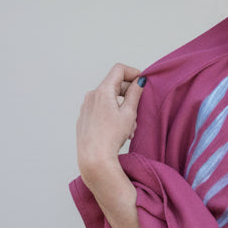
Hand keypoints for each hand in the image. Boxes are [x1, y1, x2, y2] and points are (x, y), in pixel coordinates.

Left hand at [76, 63, 143, 187]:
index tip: (142, 81)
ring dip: (122, 108)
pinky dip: (112, 115)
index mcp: (103, 91)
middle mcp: (91, 96)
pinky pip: (101, 110)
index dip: (133, 72)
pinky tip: (119, 131)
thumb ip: (135, 94)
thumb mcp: (129, 113)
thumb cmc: (110, 137)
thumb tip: (139, 81)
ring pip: (109, 100)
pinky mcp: (85, 118)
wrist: (93, 157)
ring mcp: (86, 107)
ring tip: (129, 128)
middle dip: (129, 95)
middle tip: (139, 111)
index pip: (119, 70)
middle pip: (114, 85)